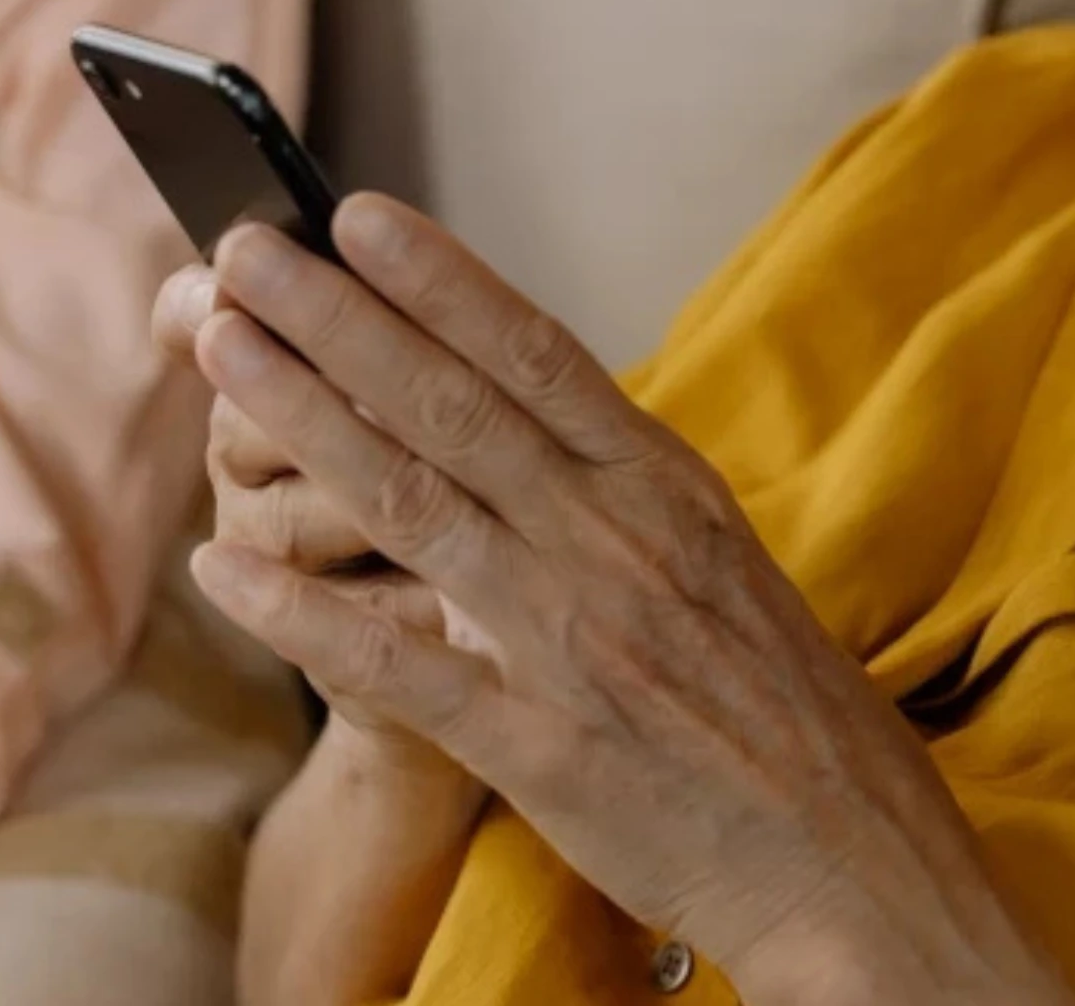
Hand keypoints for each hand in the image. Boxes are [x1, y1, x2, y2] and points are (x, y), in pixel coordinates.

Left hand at [178, 199, 1065, 1002]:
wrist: (856, 859)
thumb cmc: (787, 719)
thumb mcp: (723, 576)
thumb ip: (624, 510)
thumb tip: (521, 442)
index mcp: (674, 496)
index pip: (541, 359)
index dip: (442, 282)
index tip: (357, 215)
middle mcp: (624, 546)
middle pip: (458, 404)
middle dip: (339, 317)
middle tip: (245, 250)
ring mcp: (580, 641)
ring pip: (416, 501)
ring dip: (305, 416)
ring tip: (218, 349)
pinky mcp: (542, 745)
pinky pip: (400, 667)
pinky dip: (301, 617)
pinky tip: (218, 573)